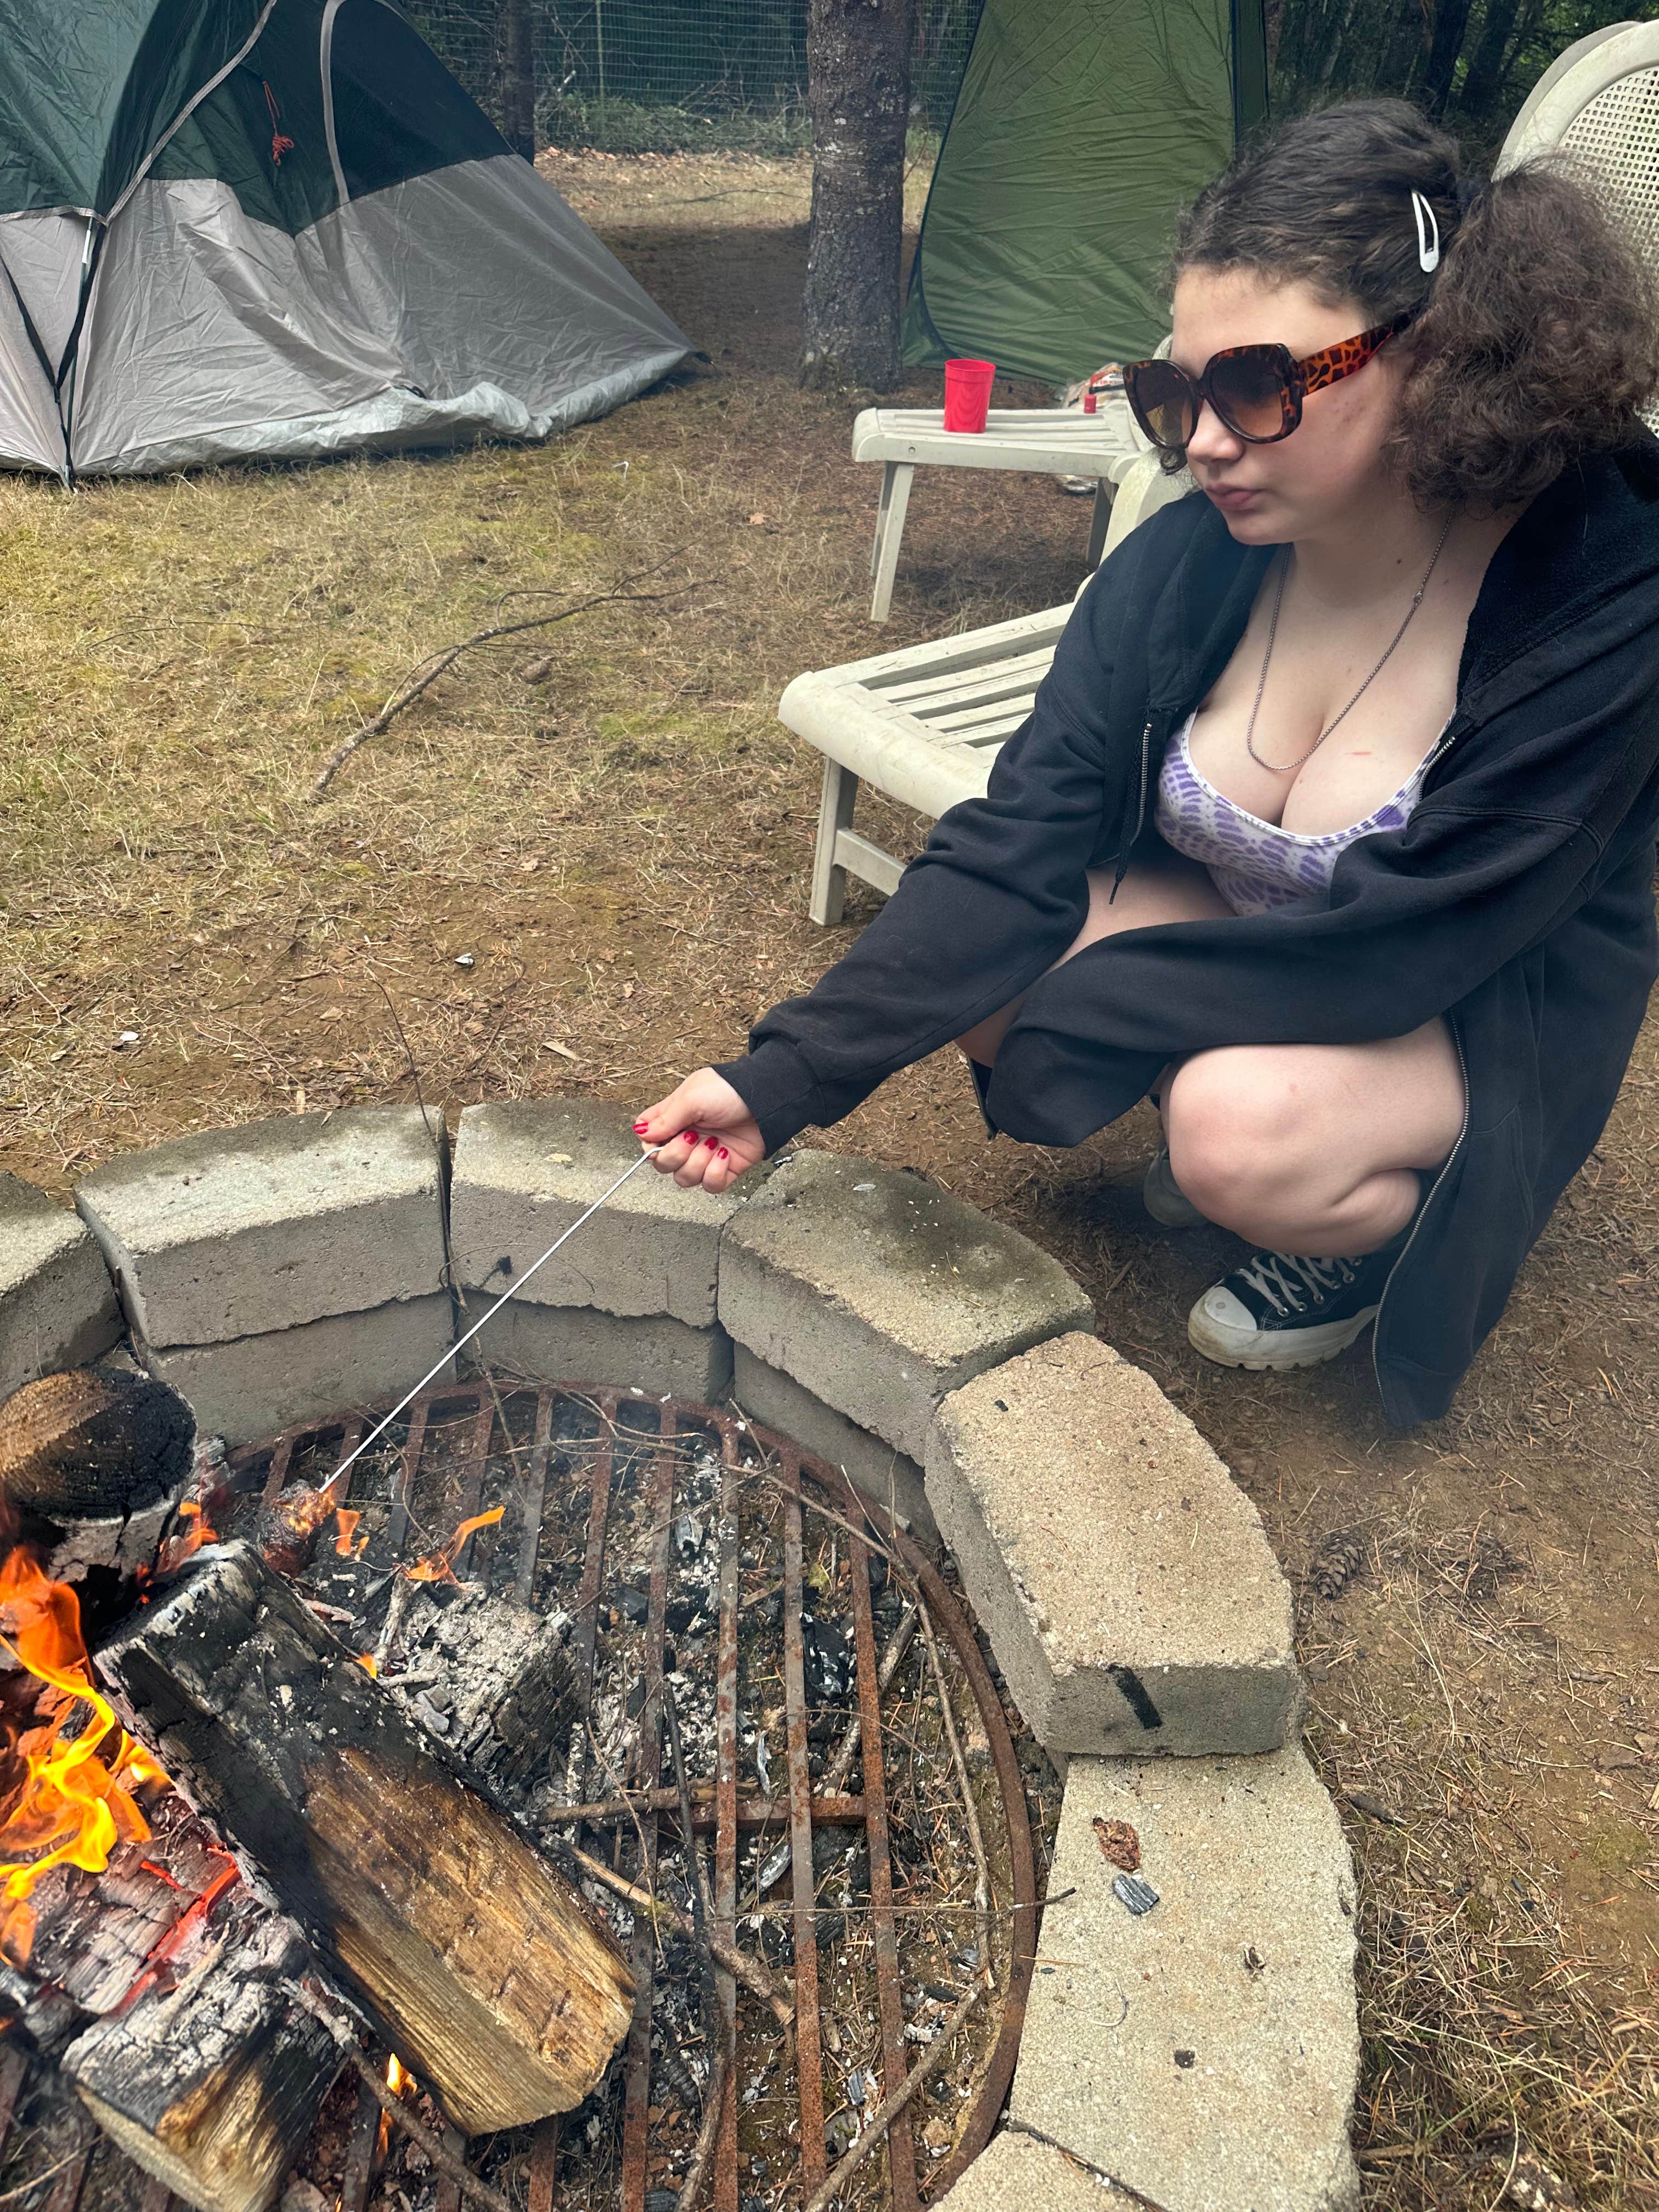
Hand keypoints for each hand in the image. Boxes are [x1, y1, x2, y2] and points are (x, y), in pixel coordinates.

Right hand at [633, 1069, 763, 1193]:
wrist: (768, 1099)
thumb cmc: (730, 1090)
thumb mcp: (692, 1098)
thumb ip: (665, 1119)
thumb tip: (641, 1133)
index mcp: (674, 1118)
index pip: (647, 1140)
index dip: (650, 1145)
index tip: (660, 1138)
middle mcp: (687, 1138)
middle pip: (663, 1165)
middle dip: (675, 1155)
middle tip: (693, 1138)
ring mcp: (705, 1155)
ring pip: (684, 1179)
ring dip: (697, 1163)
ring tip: (713, 1144)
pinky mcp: (725, 1168)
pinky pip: (710, 1185)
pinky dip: (715, 1173)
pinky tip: (724, 1154)